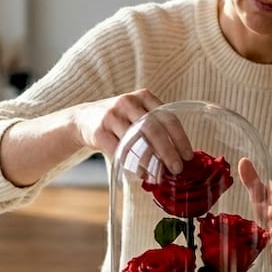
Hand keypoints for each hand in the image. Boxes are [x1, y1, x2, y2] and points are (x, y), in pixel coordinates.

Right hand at [70, 89, 192, 173]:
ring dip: (150, 161)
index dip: (180, 138)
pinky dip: (132, 164)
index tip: (188, 156)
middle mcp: (128, 103)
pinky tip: (141, 173)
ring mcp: (112, 116)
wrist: (83, 118)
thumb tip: (180, 155)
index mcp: (143, 96)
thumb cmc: (120, 119)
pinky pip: (119, 151)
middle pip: (154, 129)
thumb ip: (156, 125)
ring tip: (159, 175)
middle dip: (168, 152)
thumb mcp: (138, 113)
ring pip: (136, 141)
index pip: (168, 117)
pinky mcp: (98, 131)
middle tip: (177, 168)